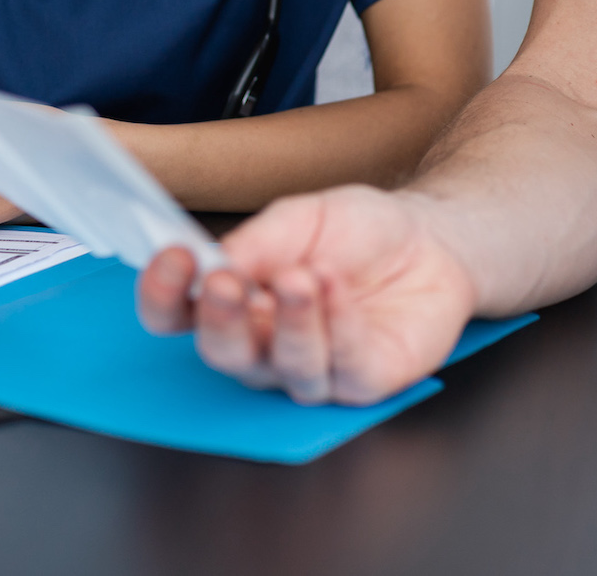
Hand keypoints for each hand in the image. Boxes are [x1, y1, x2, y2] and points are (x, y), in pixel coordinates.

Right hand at [136, 185, 479, 405]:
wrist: (433, 241)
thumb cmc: (361, 231)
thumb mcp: (303, 216)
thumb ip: (257, 241)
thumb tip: (211, 262)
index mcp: (236, 301)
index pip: (177, 315)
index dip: (163, 294)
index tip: (173, 257)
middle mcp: (265, 344)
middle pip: (222, 353)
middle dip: (220, 320)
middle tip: (226, 283)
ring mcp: (313, 369)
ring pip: (282, 368)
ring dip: (289, 323)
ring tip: (302, 277)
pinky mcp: (363, 381)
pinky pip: (342, 368)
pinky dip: (338, 327)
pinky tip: (337, 289)